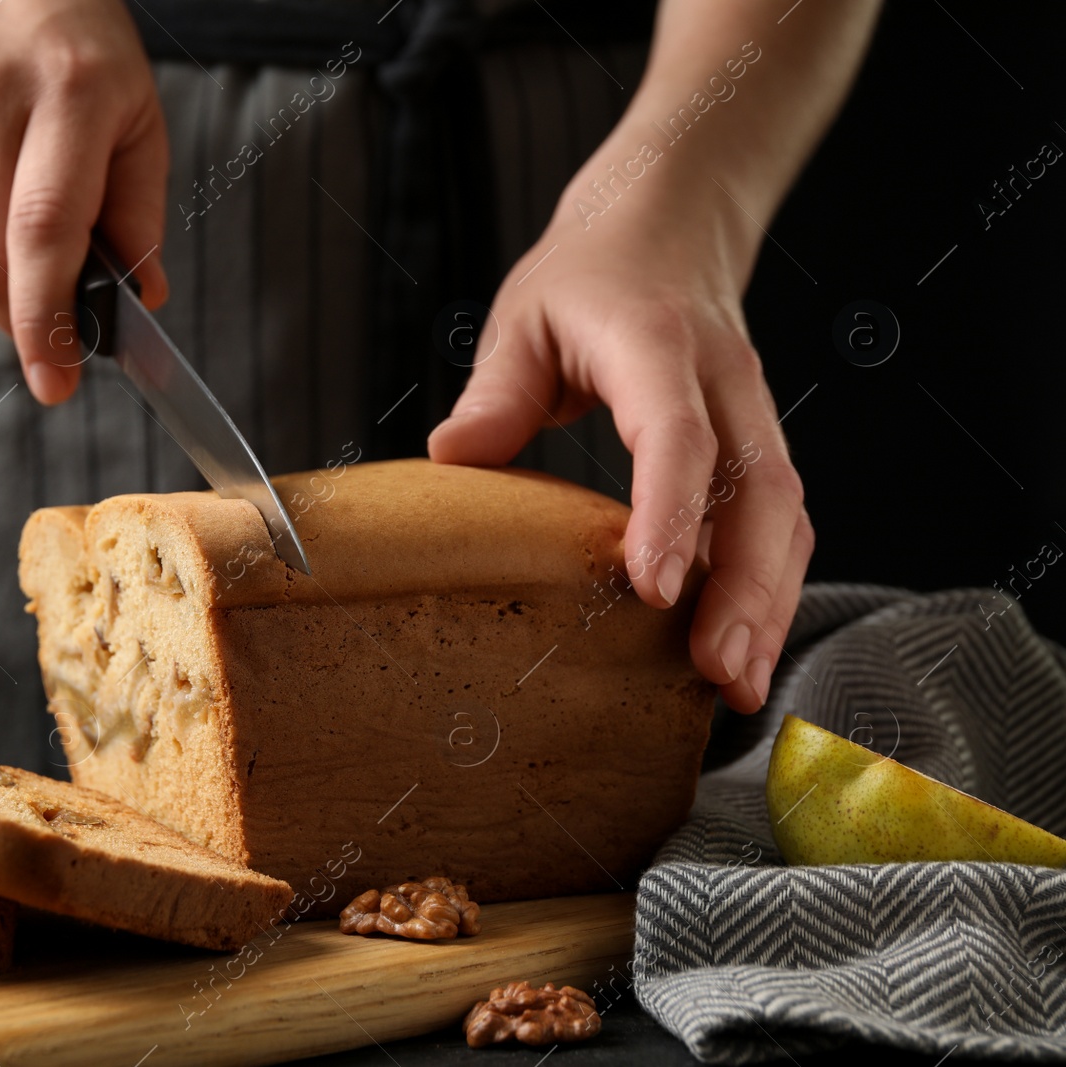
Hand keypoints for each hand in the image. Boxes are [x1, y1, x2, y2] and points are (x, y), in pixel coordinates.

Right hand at [0, 0, 168, 402]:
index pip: (44, 229)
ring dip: (0, 294)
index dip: (48, 317)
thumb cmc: (80, 50)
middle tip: (56, 356)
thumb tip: (143, 296)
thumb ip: (140, 208)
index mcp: (68, 97)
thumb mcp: (136, 113)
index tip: (59, 378)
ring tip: (35, 266)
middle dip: (24, 326)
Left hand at [427, 168, 811, 713]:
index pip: (677, 435)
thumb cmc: (589, 275)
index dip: (670, 513)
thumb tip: (450, 458)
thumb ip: (497, 389)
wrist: (669, 226)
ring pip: (784, 515)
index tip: (655, 590)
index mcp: (657, 345)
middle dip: (747, 588)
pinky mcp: (758, 446)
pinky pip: (778, 522)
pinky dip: (769, 588)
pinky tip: (744, 646)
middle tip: (719, 672)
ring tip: (740, 686)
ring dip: (770, 604)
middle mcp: (724, 384)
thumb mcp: (525, 316)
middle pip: (759, 490)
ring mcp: (753, 415)